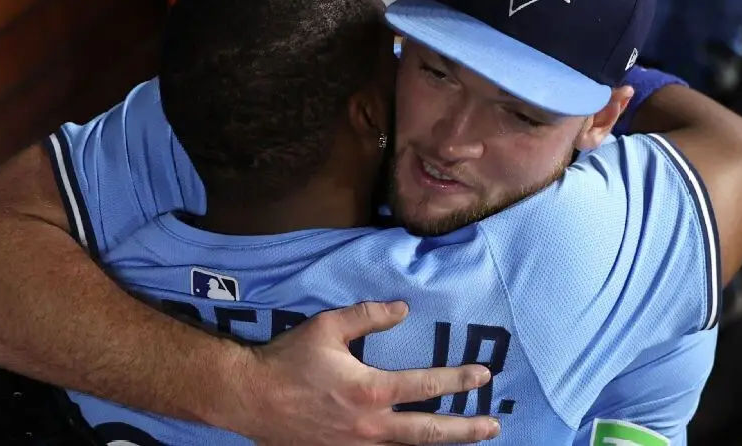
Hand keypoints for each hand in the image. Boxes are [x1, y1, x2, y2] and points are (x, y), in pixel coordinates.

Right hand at [229, 301, 499, 444]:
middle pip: (429, 433)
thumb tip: (402, 309)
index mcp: (370, 391)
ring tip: (465, 440)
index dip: (458, 380)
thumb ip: (368, 316)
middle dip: (465, 430)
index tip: (483, 375)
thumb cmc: (287, 360)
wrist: (249, 398)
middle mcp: (369, 426)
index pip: (426, 387)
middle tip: (492, 426)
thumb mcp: (327, 327)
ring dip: (440, 444)